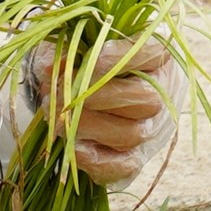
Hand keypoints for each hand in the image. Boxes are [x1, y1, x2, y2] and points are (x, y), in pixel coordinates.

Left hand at [27, 38, 180, 188]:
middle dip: (97, 96)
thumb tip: (47, 70)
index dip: (125, 57)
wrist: (88, 94)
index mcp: (156, 58)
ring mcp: (152, 130)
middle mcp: (163, 95)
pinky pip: (125, 167)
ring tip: (56, 114)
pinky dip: (98, 161)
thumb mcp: (73, 43)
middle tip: (59, 90)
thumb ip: (63, 49)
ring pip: (133, 133)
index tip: (94, 57)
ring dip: (89, 125)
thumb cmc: (84, 59)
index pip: (153, 54)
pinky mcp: (136, 158)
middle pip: (146, 99)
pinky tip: (73, 148)